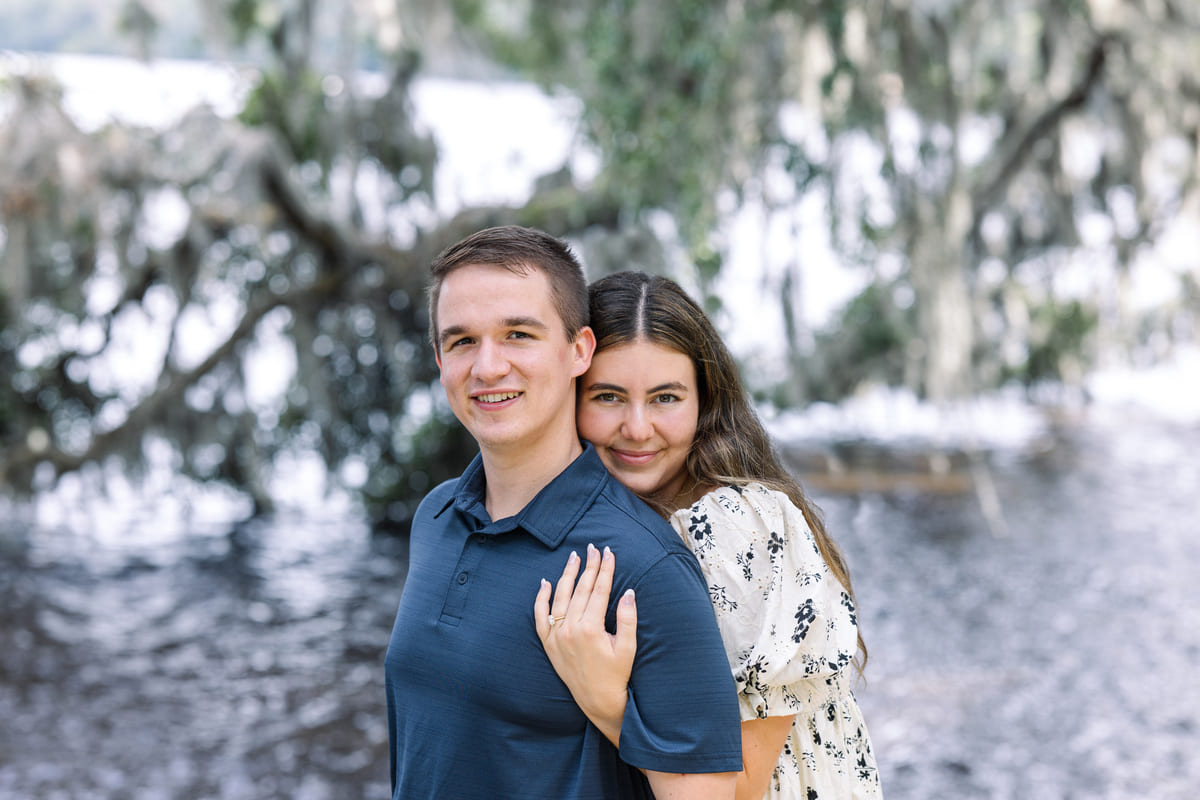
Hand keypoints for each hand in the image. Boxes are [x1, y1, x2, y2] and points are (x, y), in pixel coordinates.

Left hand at [534, 543, 636, 743]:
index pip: (599, 590)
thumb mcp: (628, 648)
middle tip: (594, 548)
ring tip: (574, 557)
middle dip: (589, 566)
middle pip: (580, 589)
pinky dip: (541, 599)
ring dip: (567, 575)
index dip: (605, 569)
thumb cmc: (617, 675)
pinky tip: (545, 582)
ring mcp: (556, 636)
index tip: (609, 552)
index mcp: (590, 628)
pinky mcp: (548, 644)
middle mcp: (569, 630)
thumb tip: (628, 591)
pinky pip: (540, 617)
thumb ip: (627, 618)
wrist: (598, 701)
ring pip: (560, 597)